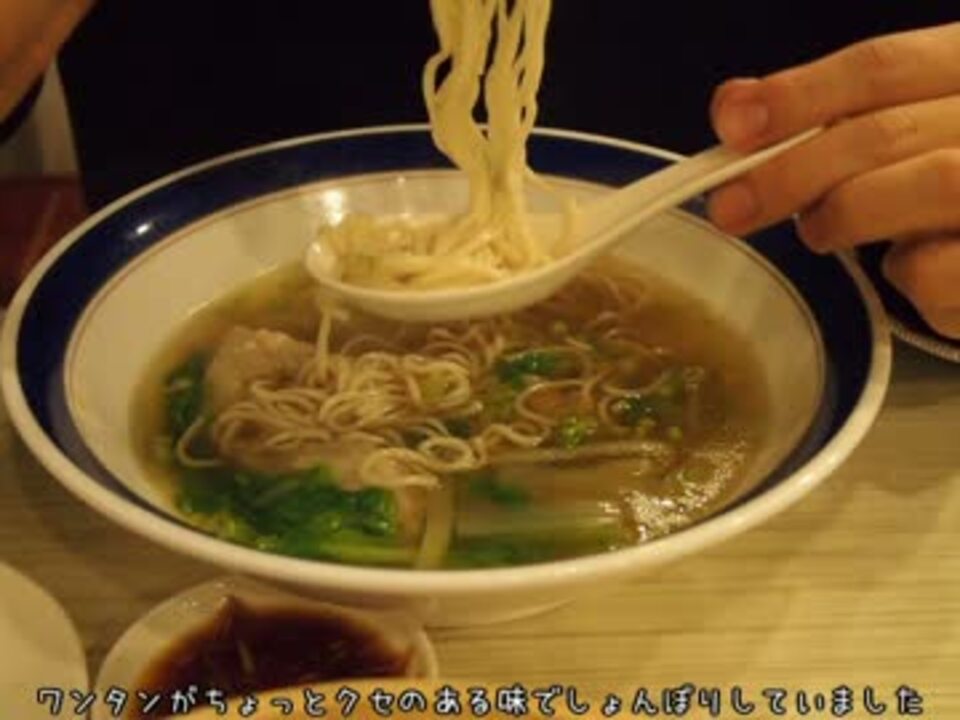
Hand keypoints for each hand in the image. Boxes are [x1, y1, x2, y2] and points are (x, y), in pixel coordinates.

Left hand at [707, 23, 959, 338]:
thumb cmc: (945, 173)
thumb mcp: (898, 123)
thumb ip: (825, 113)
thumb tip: (735, 106)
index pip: (881, 66)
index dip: (798, 96)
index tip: (732, 126)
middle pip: (889, 131)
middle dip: (792, 171)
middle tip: (731, 207)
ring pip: (932, 183)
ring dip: (846, 213)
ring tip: (818, 229)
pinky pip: (940, 267)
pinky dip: (905, 273)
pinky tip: (901, 266)